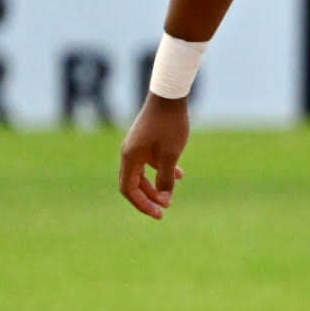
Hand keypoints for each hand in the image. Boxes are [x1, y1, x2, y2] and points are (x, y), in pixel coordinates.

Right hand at [118, 93, 189, 219]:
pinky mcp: (147, 141)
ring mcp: (137, 147)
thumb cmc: (170, 125)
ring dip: (155, 187)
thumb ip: (166, 178)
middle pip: (134, 184)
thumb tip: (163, 199)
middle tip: (164, 211)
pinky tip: (180, 174)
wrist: (169, 96)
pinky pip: (151, 162)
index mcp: (130, 158)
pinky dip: (162, 171)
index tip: (159, 214)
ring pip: (143, 174)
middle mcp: (130, 154)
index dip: (142, 204)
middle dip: (149, 198)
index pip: (129, 189)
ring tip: (170, 197)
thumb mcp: (171, 155)